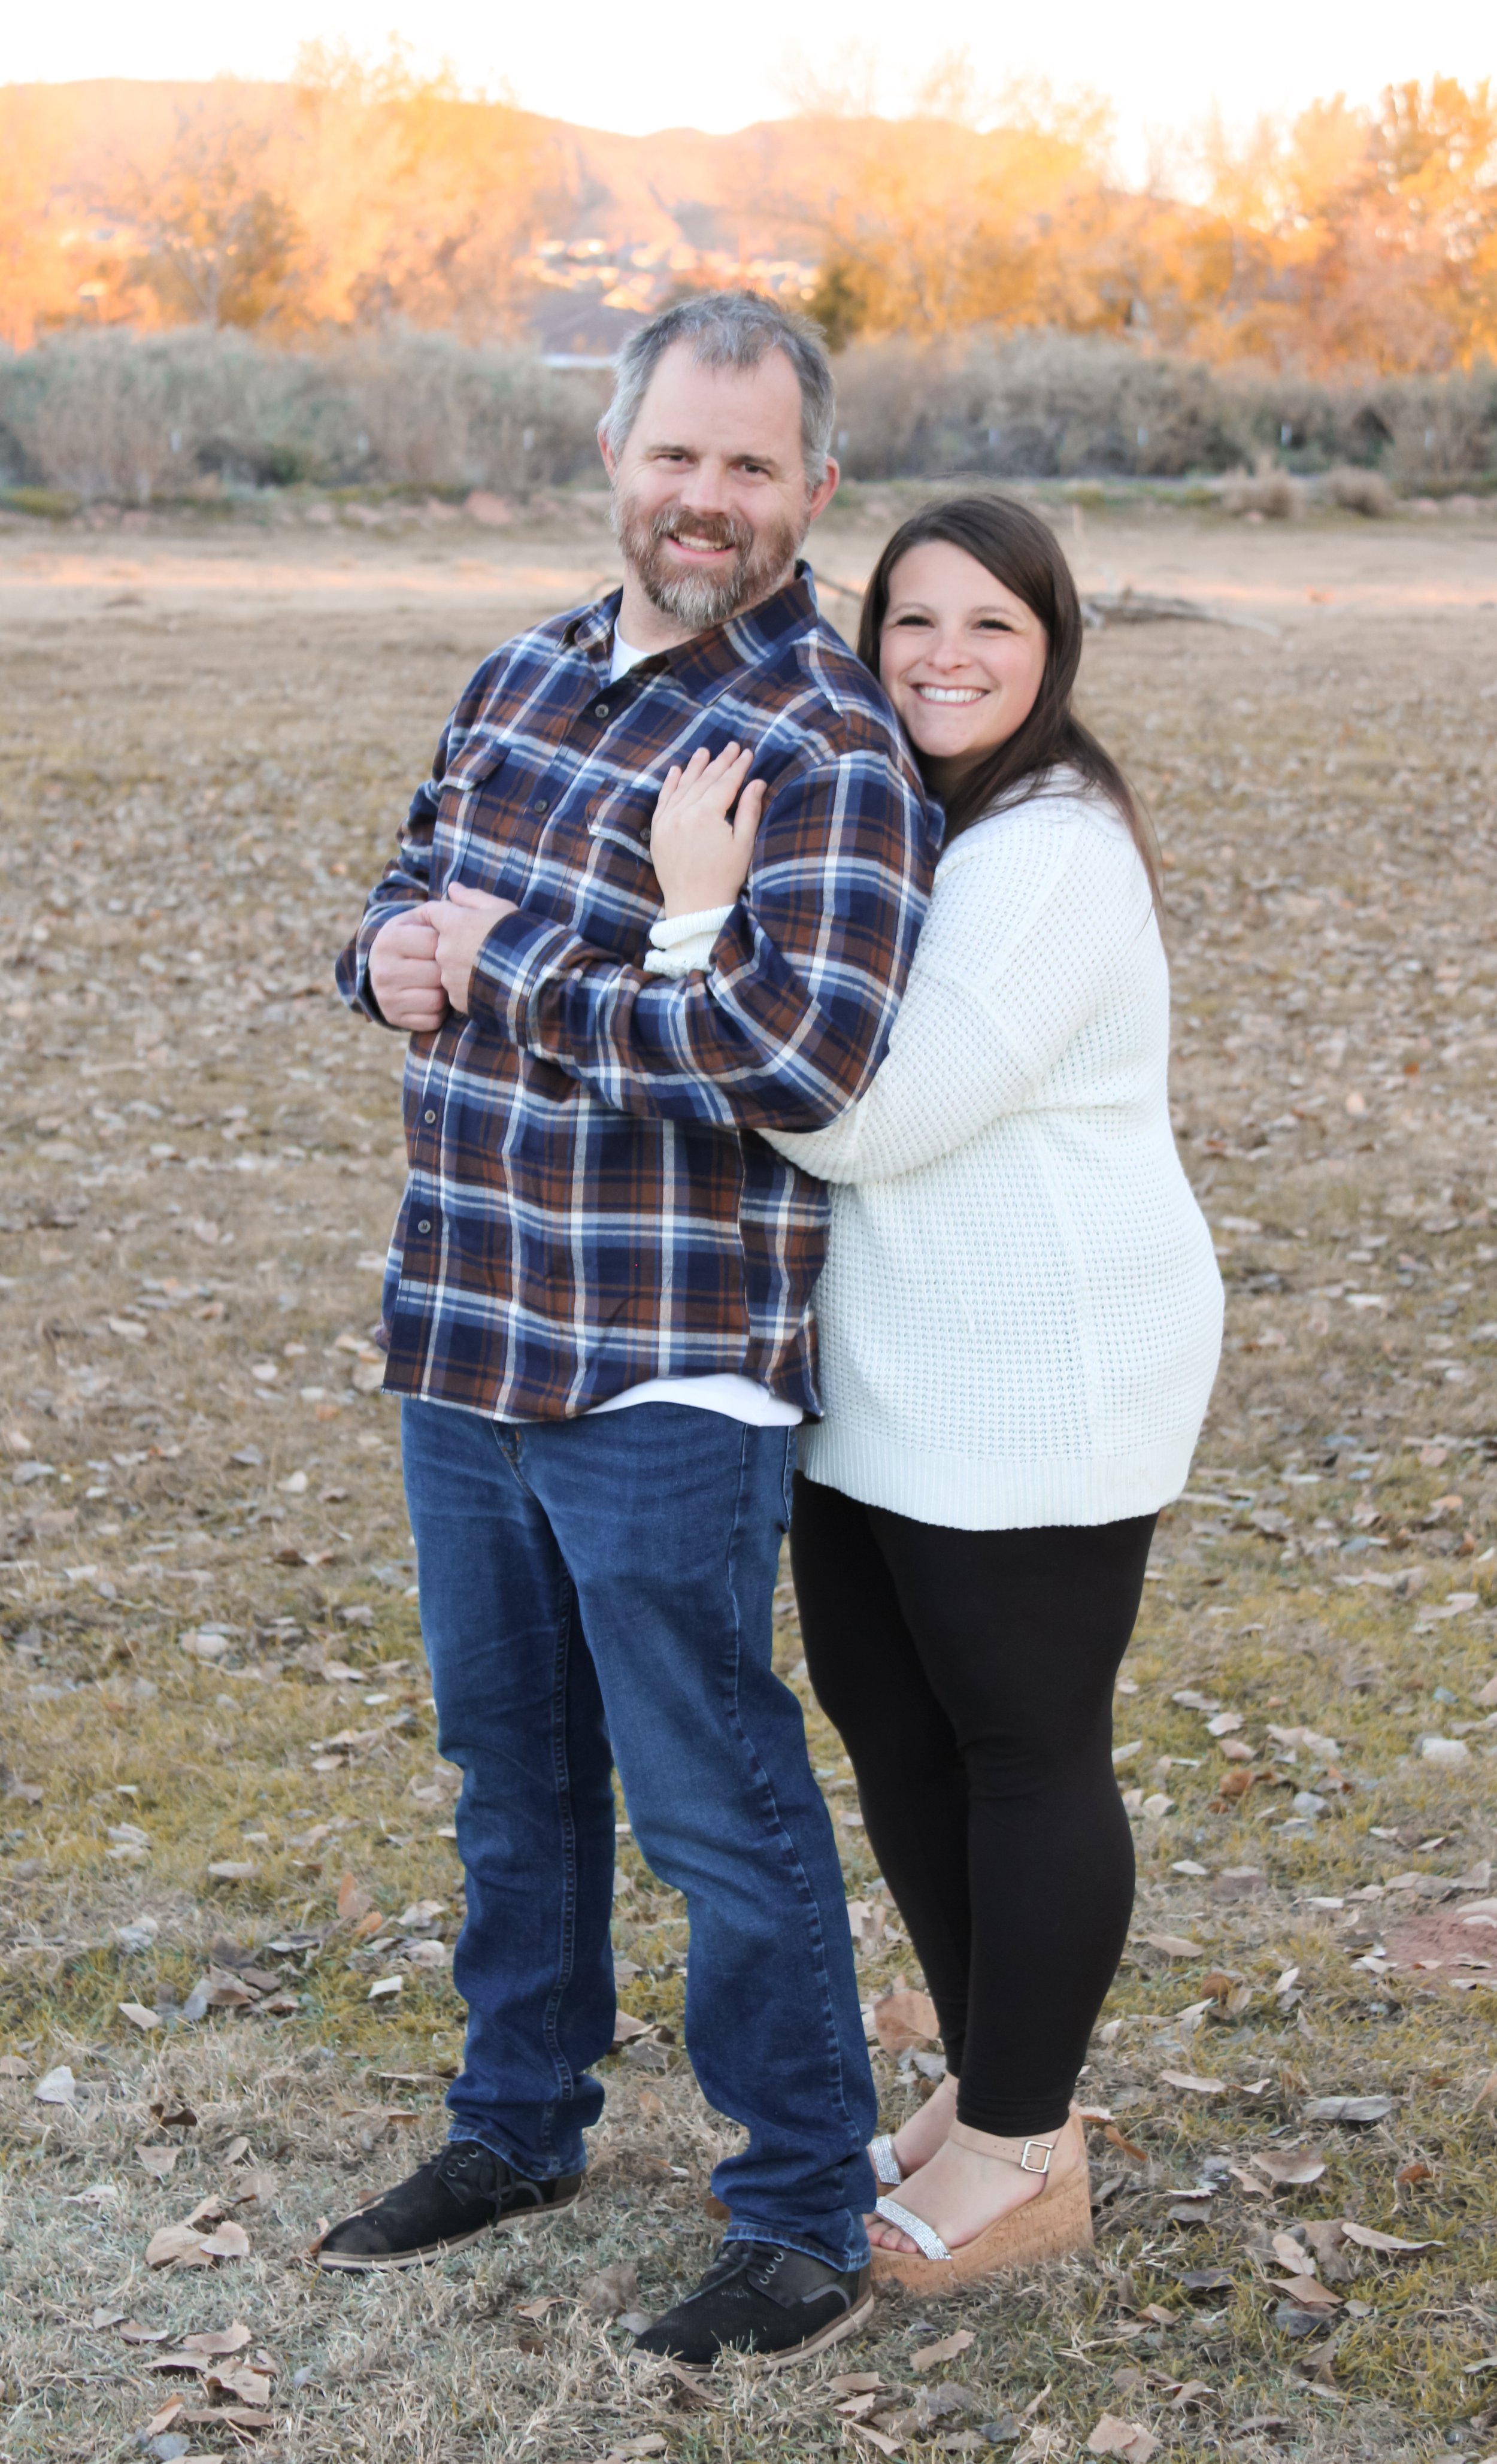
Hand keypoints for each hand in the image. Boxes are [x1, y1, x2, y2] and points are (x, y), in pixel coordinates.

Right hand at [368, 909, 448, 1032]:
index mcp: (390, 937)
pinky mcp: (393, 1017)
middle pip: (438, 974)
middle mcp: (382, 967)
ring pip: (437, 1000)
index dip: (451, 945)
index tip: (451, 944)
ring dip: (447, 993)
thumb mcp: (423, 920)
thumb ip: (444, 907)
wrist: (384, 969)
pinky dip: (439, 1012)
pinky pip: (432, 1020)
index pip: (437, 943)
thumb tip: (456, 888)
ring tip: (442, 982)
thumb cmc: (416, 941)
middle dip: (449, 971)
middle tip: (449, 967)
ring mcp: (385, 995)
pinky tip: (434, 1000)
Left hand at [426, 881, 518, 1015]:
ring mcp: (449, 977)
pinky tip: (488, 982)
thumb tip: (452, 888)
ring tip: (488, 965)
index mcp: (453, 924)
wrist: (535, 981)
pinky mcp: (457, 999)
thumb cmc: (521, 938)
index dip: (443, 914)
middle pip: (439, 941)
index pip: (432, 913)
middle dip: (455, 940)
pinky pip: (455, 987)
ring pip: (447, 965)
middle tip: (482, 944)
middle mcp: (444, 951)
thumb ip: (472, 898)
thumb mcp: (501, 909)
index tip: (457, 918)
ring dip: (460, 963)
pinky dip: (466, 984)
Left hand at [651, 743, 766, 917]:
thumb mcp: (743, 844)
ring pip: (682, 786)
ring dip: (694, 767)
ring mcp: (667, 821)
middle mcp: (683, 813)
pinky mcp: (658, 832)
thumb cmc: (724, 878)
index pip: (725, 783)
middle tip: (731, 746)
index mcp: (706, 815)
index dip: (738, 767)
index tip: (747, 753)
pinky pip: (663, 801)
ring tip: (704, 752)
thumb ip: (749, 810)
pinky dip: (669, 784)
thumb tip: (756, 782)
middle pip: (704, 780)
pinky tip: (675, 771)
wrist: (695, 906)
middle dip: (719, 762)